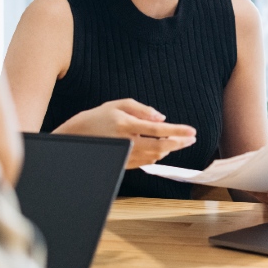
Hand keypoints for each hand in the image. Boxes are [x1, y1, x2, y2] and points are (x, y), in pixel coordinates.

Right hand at [60, 98, 196, 168]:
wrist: (75, 137)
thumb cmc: (97, 117)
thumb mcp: (118, 104)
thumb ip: (142, 109)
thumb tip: (162, 118)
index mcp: (126, 125)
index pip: (159, 130)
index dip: (178, 131)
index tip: (192, 132)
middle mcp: (127, 142)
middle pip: (161, 146)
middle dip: (179, 143)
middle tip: (191, 139)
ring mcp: (125, 155)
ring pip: (155, 156)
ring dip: (170, 150)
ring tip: (179, 142)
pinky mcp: (123, 163)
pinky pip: (146, 162)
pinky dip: (157, 156)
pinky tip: (163, 149)